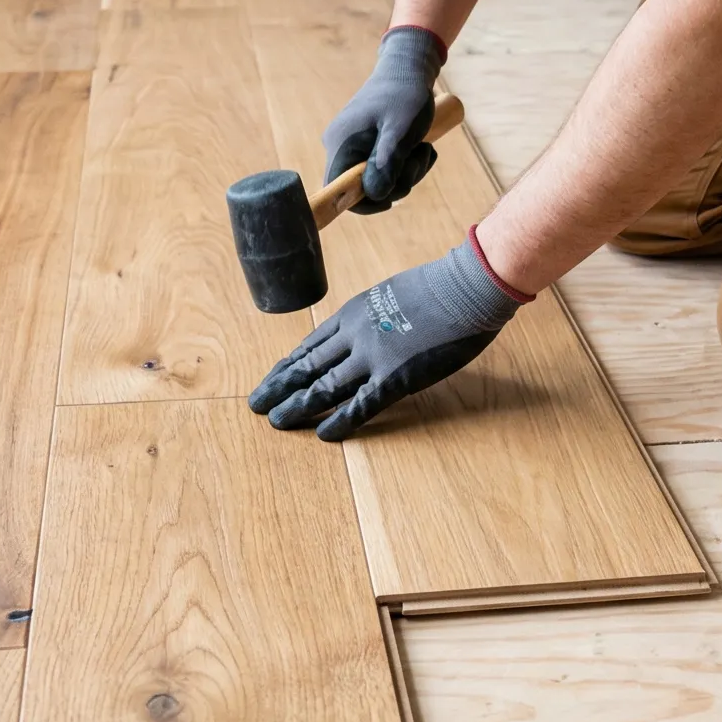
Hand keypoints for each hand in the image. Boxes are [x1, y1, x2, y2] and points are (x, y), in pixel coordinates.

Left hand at [248, 236, 528, 439]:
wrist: (465, 286)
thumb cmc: (439, 287)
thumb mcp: (391, 293)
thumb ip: (373, 316)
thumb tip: (365, 331)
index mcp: (353, 312)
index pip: (311, 344)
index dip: (288, 365)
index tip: (272, 378)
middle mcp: (354, 334)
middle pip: (307, 365)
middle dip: (280, 386)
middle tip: (257, 404)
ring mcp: (373, 356)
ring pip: (324, 386)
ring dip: (297, 406)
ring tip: (276, 421)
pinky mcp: (395, 377)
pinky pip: (360, 404)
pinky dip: (339, 420)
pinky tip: (322, 434)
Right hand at [323, 26, 445, 214]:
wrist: (408, 67)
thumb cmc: (405, 95)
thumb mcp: (400, 131)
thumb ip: (386, 163)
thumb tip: (376, 195)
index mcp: (341, 143)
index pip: (338, 190)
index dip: (363, 203)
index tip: (392, 199)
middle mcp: (339, 145)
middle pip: (362, 186)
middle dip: (396, 181)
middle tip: (421, 157)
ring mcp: (351, 143)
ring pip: (376, 177)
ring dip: (406, 171)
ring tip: (424, 148)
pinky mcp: (364, 141)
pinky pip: (381, 165)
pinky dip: (403, 163)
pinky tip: (420, 148)